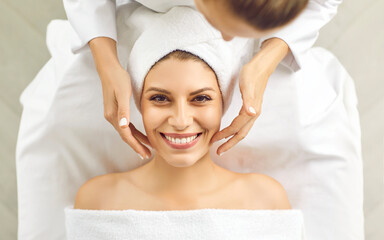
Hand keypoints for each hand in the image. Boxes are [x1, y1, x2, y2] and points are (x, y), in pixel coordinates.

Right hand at [100, 66, 151, 158]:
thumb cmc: (118, 79)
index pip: (126, 135)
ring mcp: (113, 115)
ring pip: (126, 132)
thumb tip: (123, 125)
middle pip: (126, 136)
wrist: (109, 69)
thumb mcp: (123, 93)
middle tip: (147, 155)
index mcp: (113, 115)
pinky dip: (134, 132)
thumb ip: (123, 110)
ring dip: (136, 140)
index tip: (145, 153)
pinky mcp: (116, 111)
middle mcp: (112, 117)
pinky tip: (141, 135)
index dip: (136, 145)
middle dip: (137, 146)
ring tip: (148, 147)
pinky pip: (126, 126)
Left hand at [211, 38, 288, 154]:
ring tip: (222, 144)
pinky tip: (229, 130)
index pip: (236, 128)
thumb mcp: (248, 85)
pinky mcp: (252, 108)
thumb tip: (251, 113)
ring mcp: (253, 111)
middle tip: (218, 152)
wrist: (261, 66)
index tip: (214, 141)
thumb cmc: (252, 74)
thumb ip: (249, 100)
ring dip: (232, 139)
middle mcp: (254, 113)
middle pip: (241, 134)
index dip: (225, 136)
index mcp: (251, 110)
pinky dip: (235, 130)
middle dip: (229, 144)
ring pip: (243, 130)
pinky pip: (243, 124)